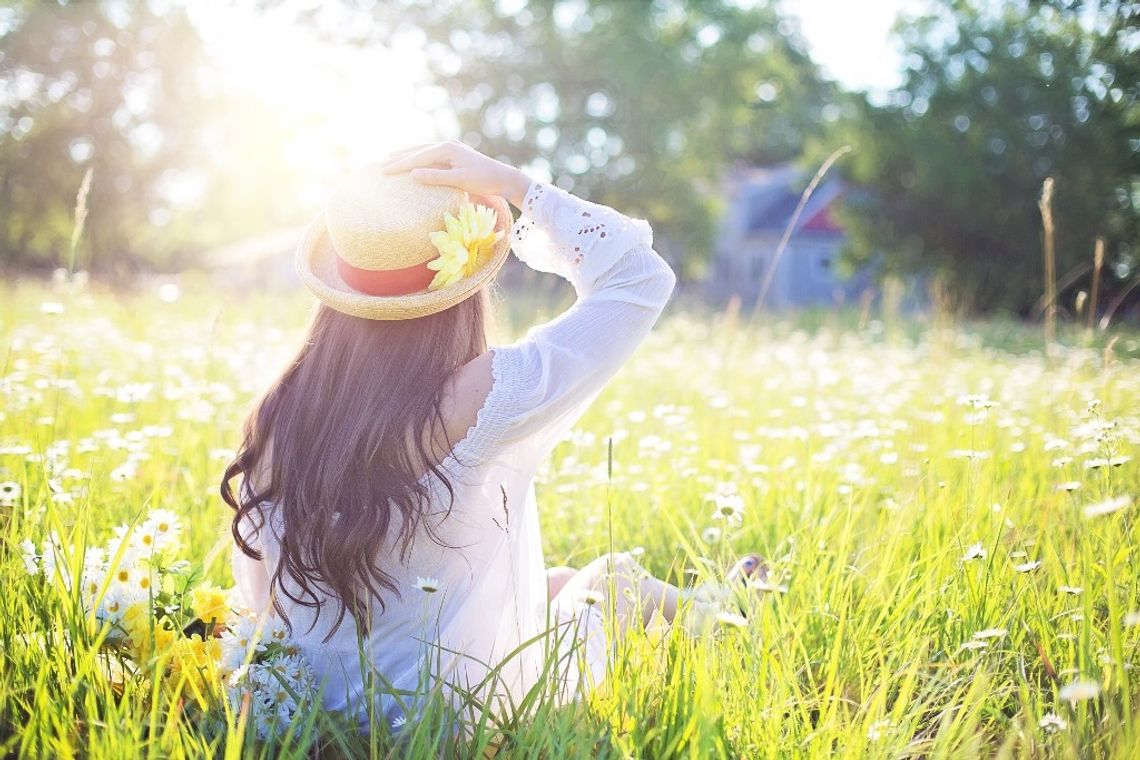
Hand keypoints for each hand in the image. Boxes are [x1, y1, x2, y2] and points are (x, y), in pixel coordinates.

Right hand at [377, 140, 531, 207]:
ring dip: (407, 155)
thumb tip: (413, 173)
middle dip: (399, 158)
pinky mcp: (454, 155)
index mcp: (447, 149)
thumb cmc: (484, 180)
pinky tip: (413, 161)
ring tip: (391, 159)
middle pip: (417, 150)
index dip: (399, 165)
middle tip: (380, 165)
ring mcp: (451, 149)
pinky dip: (418, 158)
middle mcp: (447, 145)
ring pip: (423, 150)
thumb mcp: (459, 180)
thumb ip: (436, 177)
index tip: (383, 171)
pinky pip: (431, 155)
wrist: (504, 178)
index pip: (417, 157)